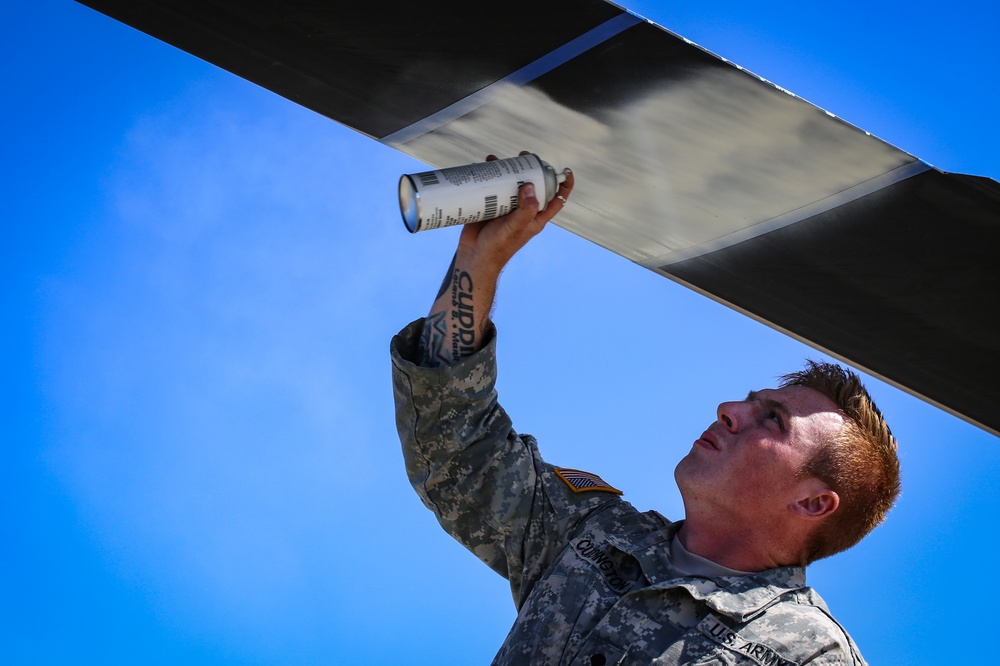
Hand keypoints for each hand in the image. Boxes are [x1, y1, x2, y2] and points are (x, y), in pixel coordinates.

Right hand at [421, 151, 573, 365]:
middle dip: (530, 169)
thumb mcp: (516, 227)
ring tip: (498, 158)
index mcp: (535, 217)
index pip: (556, 200)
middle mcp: (522, 210)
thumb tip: (530, 185)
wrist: (474, 257)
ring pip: (511, 183)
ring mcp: (506, 207)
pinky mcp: (489, 205)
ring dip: (507, 169)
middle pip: (532, 185)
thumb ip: (526, 208)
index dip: (564, 186)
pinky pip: (492, 187)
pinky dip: (489, 176)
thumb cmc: (499, 247)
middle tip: (524, 156)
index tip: (567, 171)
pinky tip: (483, 166)